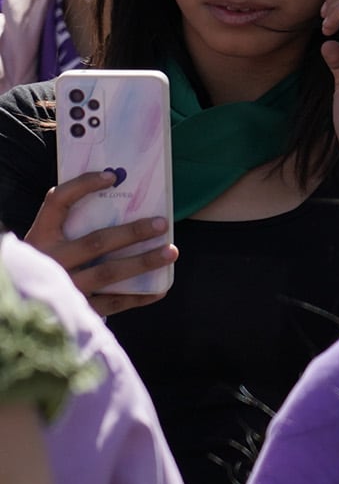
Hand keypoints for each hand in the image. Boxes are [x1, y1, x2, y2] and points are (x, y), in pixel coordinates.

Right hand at [22, 169, 171, 316]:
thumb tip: (118, 196)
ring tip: (171, 251)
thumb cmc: (49, 262)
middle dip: (133, 232)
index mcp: (40, 236)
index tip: (110, 176)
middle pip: (96, 242)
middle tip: (162, 223)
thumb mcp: (49, 241)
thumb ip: (73, 225)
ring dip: (144, 262)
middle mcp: (50, 260)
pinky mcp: (76, 308)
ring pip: (109, 272)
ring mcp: (64, 285)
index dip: (82, 186)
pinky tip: (160, 288)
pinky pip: (113, 302)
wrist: (23, 303)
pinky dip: (139, 296)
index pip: (58, 202)